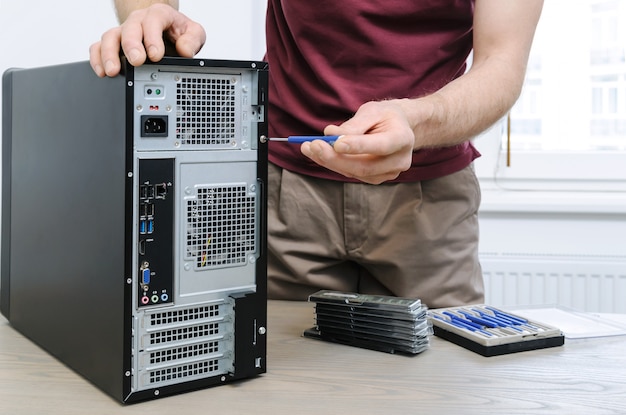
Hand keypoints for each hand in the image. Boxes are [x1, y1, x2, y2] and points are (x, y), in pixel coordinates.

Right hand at [89, 3, 205, 76]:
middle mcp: (138, 21)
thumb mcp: (193, 33)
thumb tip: (185, 51)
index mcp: (159, 15)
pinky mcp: (115, 43)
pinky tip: (102, 72)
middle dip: (131, 45)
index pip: (153, 20)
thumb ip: (193, 40)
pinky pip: (99, 47)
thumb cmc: (178, 31)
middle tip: (136, 61)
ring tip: (113, 71)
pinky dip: (97, 59)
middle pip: (130, 28)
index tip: (156, 55)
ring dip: (110, 54)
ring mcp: (124, 32)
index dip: (153, 37)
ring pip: (110, 37)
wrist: (165, 29)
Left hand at [300, 100, 415, 183]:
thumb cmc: (385, 116)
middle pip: (364, 166)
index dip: (358, 146)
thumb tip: (330, 134)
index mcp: (402, 138)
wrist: (399, 127)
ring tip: (309, 148)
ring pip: (354, 172)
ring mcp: (388, 173)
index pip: (380, 146)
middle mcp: (399, 160)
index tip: (336, 142)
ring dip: (329, 161)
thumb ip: (354, 124)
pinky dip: (333, 164)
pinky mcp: (376, 178)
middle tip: (313, 145)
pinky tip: (319, 154)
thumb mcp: (372, 111)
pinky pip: (351, 174)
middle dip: (335, 158)